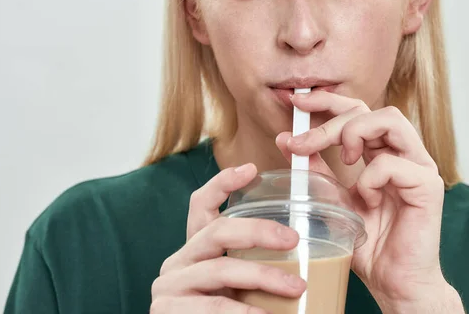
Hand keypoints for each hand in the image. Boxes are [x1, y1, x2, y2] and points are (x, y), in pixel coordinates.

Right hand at [150, 164, 305, 313]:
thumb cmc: (228, 311)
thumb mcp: (240, 283)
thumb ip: (256, 263)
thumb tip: (301, 246)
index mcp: (196, 248)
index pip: (201, 205)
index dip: (222, 183)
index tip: (251, 169)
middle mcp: (179, 260)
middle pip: (217, 231)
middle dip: (257, 230)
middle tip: (293, 239)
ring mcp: (170, 285)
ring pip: (220, 269)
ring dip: (263, 276)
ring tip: (296, 286)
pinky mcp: (167, 309)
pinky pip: (214, 307)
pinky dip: (244, 312)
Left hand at [276, 91, 461, 311]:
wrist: (393, 281)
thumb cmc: (369, 243)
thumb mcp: (333, 200)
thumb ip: (317, 170)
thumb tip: (286, 140)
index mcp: (382, 153)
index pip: (357, 111)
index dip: (328, 101)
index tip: (297, 101)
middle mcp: (403, 154)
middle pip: (369, 110)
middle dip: (330, 120)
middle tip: (302, 143)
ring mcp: (418, 167)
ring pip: (389, 120)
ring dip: (354, 135)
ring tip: (343, 162)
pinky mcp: (427, 185)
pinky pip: (391, 163)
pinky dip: (370, 178)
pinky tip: (367, 199)